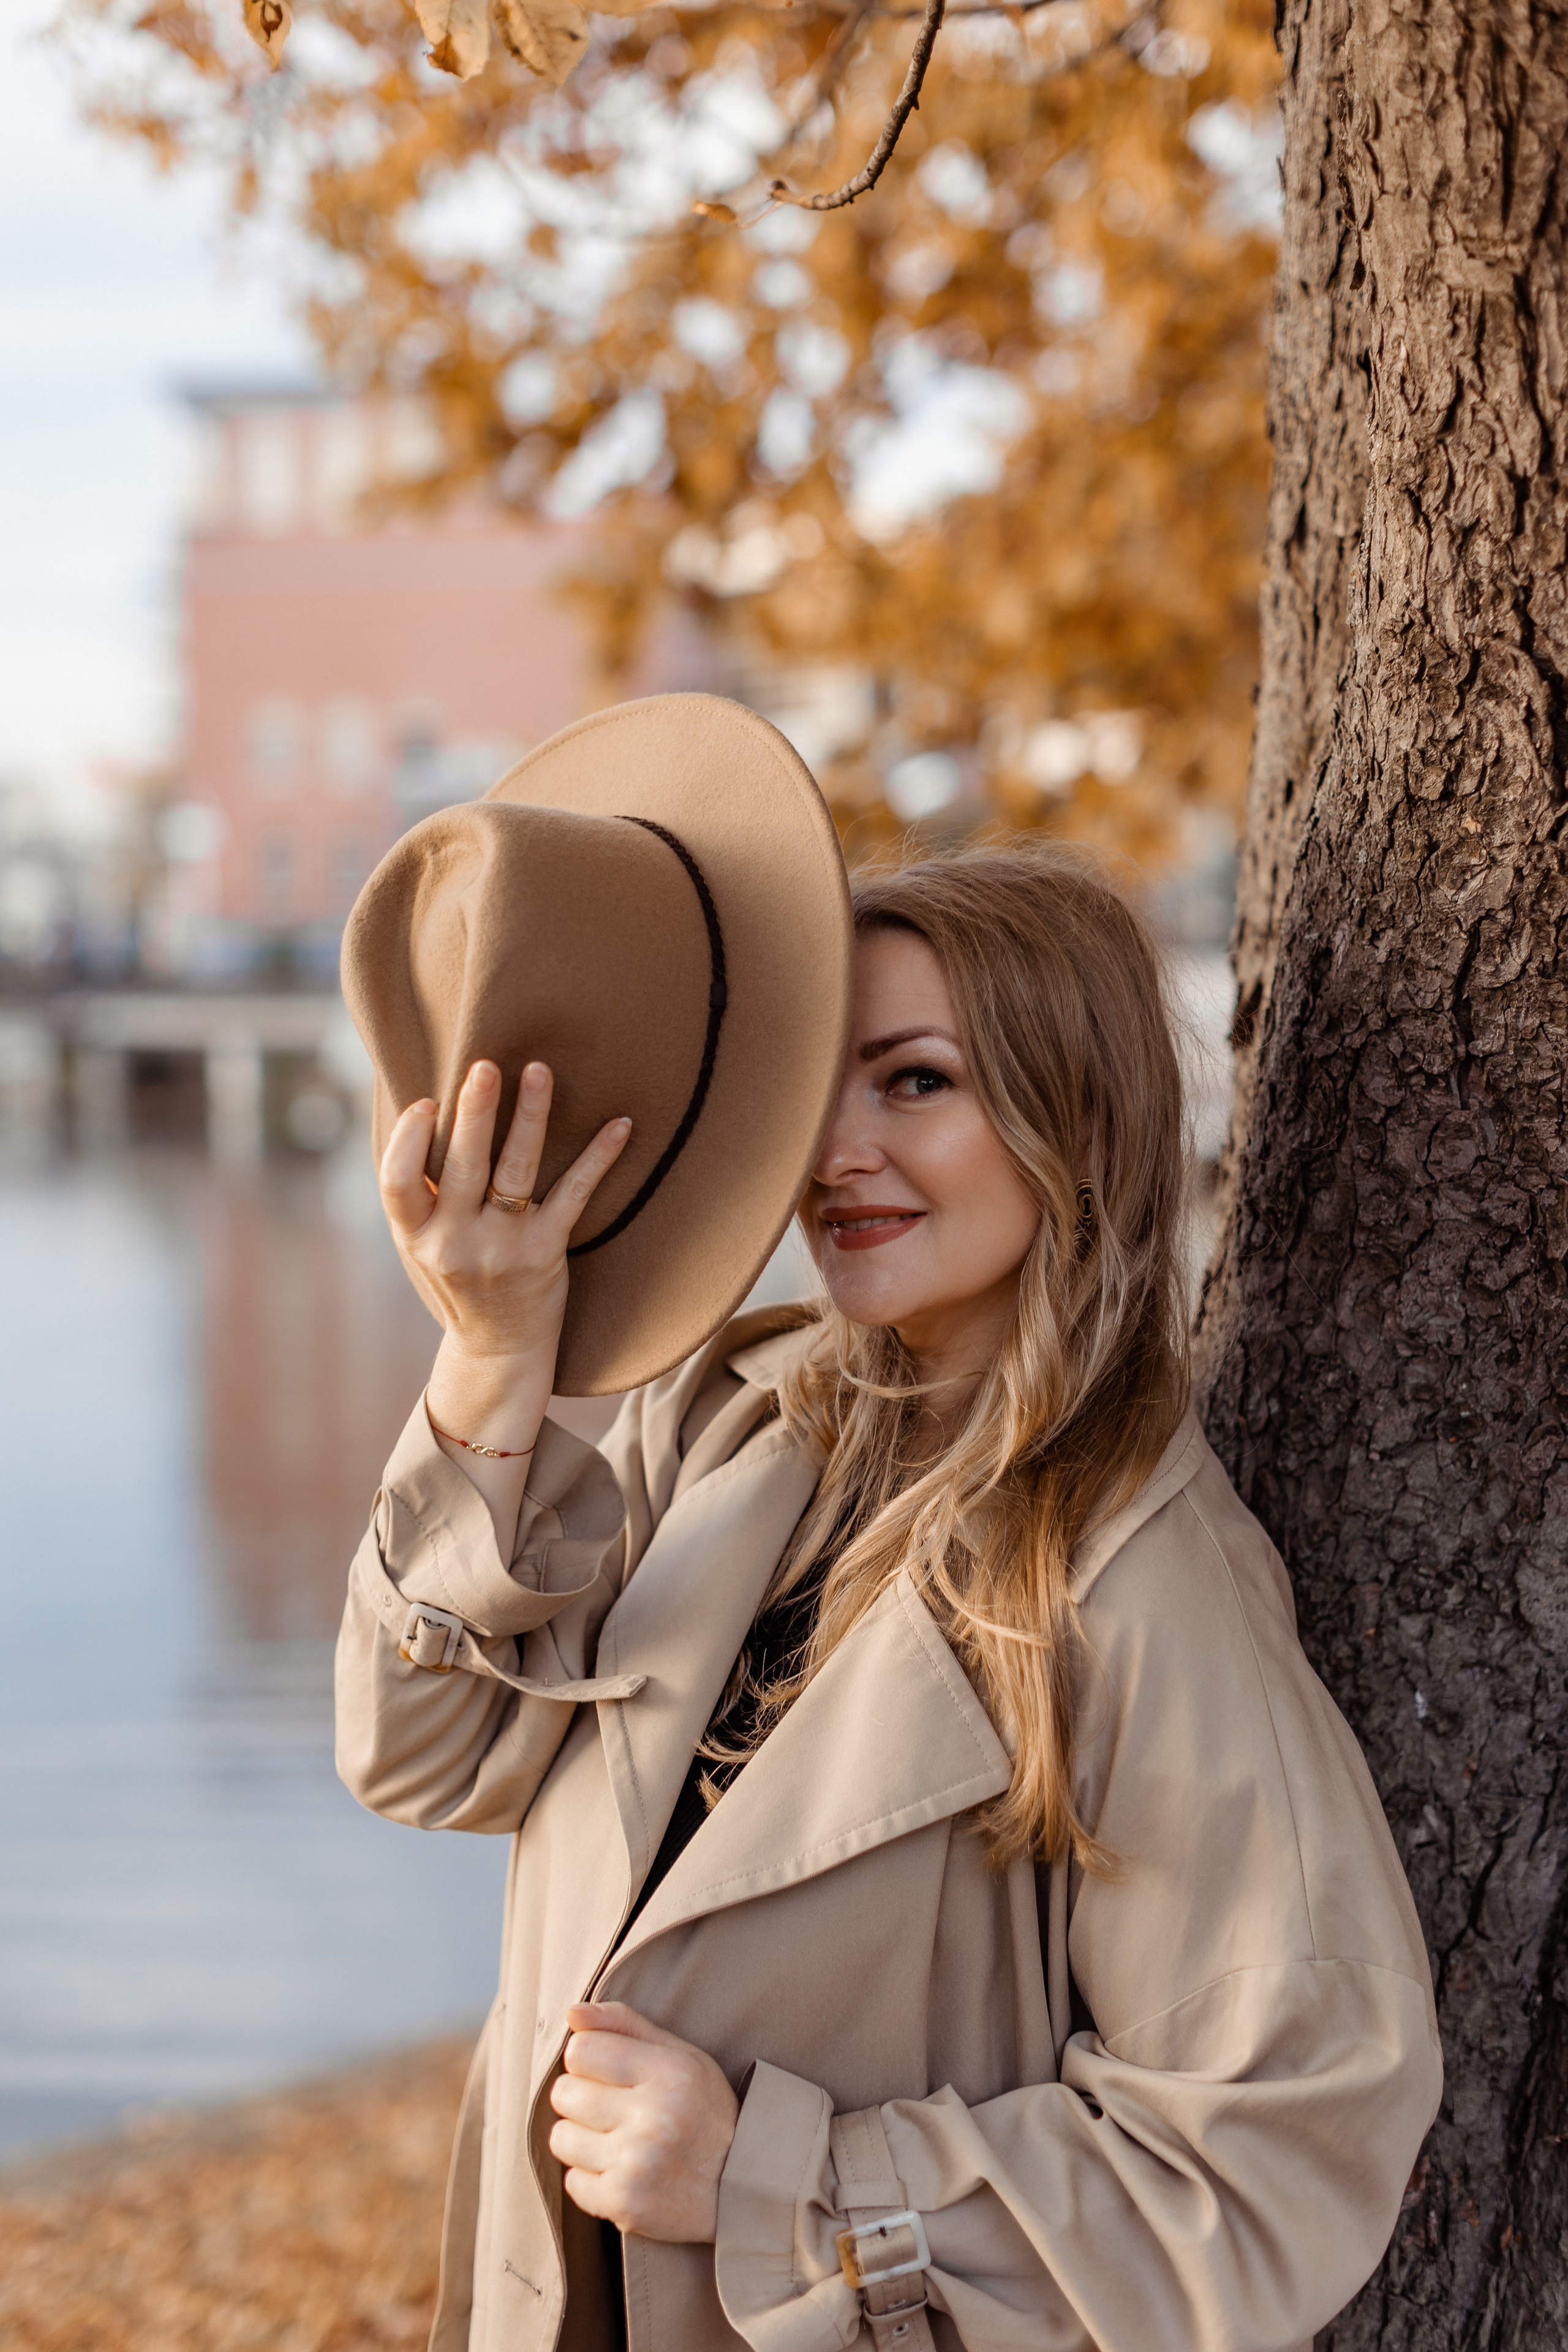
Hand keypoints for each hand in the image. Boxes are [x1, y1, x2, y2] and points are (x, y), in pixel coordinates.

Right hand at [379, 1061, 629, 1522]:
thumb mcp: (420, 1244)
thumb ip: (418, 1193)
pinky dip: (598, 1157)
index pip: (397, 1183)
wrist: (499, 1351)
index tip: (427, 1102)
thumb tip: (419, 1109)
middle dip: (473, 1113)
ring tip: (539, 1071)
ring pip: (517, 1172)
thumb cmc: (458, 1279)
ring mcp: (503, 1248)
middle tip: (484, 1065)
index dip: (407, 1141)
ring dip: (529, 1118)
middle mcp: (455, 1242)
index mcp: (416, 1236)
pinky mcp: (547, 1252)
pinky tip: (621, 1125)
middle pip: (462, 1167)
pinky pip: (574, 1195)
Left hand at [548, 2001, 739, 2244]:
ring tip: (615, 2140)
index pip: (581, 2049)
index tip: (608, 2070)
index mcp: (670, 2072)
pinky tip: (621, 2171)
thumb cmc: (705, 2112)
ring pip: (560, 2138)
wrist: (741, 2188)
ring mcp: (636, 2165)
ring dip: (581, 2138)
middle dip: (580, 2096)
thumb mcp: (682, 2056)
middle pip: (563, 2093)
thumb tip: (571, 2013)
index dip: (587, 2057)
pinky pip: (572, 2182)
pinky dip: (589, 2177)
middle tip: (612, 2107)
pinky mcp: (624, 2204)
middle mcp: (653, 2119)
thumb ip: (625, 2025)